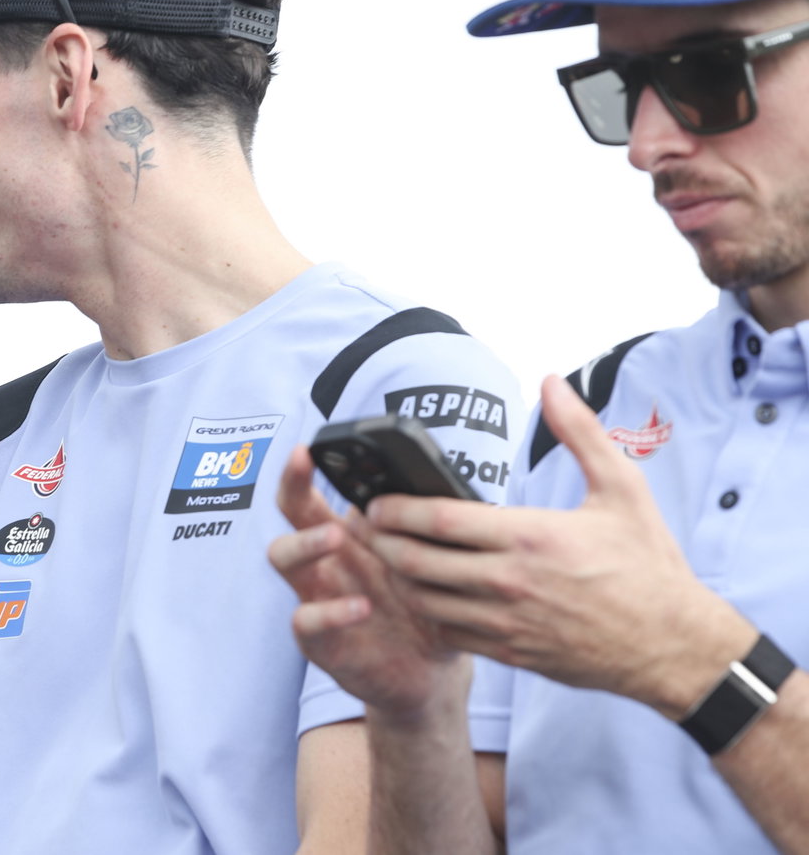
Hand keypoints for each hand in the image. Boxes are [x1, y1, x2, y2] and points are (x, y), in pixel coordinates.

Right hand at [269, 445, 467, 717]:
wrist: (429, 671)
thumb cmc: (425, 607)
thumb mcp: (427, 563)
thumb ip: (422, 529)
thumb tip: (434, 486)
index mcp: (346, 536)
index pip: (314, 493)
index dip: (301, 470)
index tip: (306, 449)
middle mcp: (324, 561)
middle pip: (289, 516)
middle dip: (292, 490)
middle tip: (309, 474)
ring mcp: (316, 597)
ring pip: (284, 559)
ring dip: (305, 544)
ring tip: (334, 538)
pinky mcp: (320, 640)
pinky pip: (306, 620)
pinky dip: (329, 611)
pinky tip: (360, 607)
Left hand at [361, 375, 753, 717]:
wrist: (672, 645)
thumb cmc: (647, 565)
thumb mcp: (622, 488)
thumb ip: (579, 432)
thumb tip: (551, 382)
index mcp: (529, 536)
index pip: (438, 520)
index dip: (395, 510)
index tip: (373, 501)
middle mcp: (508, 582)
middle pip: (416, 562)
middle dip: (379, 543)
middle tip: (361, 528)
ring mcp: (506, 622)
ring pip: (424, 601)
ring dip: (396, 579)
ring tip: (383, 557)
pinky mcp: (510, 652)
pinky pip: (448, 632)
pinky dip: (427, 613)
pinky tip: (422, 594)